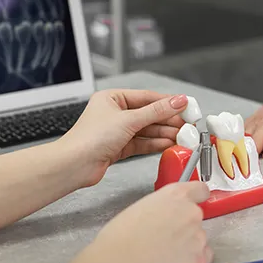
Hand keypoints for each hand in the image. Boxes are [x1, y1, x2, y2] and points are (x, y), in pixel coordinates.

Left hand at [58, 89, 187, 185]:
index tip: (186, 106)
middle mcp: (115, 113)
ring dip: (165, 133)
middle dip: (169, 120)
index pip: (147, 97)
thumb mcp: (129, 120)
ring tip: (182, 136)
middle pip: (149, 114)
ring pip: (147, 130)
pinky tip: (169, 144)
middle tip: (187, 125)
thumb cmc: (90, 138)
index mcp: (112, 98)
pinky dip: (156, 144)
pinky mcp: (119, 147)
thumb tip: (177, 101)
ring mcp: (117, 131)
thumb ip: (157, 111)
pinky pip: (142, 142)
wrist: (75, 165)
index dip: (168, 102)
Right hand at [93, 181, 212, 262]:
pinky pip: (202, 258)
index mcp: (176, 195)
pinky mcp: (199, 260)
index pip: (200, 190)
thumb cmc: (121, 237)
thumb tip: (165, 216)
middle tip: (164, 237)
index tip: (194, 203)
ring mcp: (198, 237)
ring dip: (187, 245)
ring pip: (198, 239)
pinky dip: (191, 261)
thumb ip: (162, 207)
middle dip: (184, 227)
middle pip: (196, 218)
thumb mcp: (141, 207)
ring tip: (163, 254)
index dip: (197, 198)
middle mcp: (191, 213)